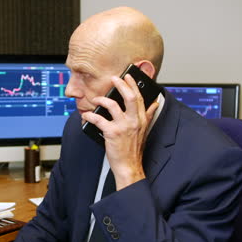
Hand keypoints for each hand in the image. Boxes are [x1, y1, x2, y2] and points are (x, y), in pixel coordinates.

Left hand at [82, 74, 158, 189]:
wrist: (129, 166)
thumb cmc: (134, 149)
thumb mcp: (145, 130)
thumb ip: (149, 115)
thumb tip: (155, 103)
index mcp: (142, 119)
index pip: (139, 97)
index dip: (133, 85)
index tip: (128, 76)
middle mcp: (134, 121)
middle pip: (130, 97)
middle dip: (121, 85)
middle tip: (114, 78)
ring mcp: (123, 127)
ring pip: (113, 105)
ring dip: (102, 99)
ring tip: (96, 99)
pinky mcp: (112, 133)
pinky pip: (98, 119)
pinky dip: (90, 116)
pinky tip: (86, 116)